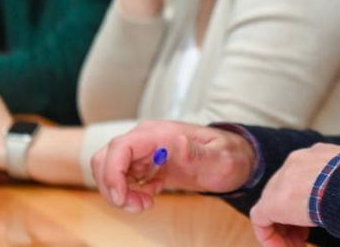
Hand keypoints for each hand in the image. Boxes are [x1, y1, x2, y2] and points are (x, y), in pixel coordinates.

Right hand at [92, 120, 255, 212]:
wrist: (232, 160)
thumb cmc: (228, 157)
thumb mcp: (218, 158)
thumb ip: (195, 152)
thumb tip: (174, 142)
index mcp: (160, 133)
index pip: (120, 147)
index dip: (112, 173)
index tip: (123, 198)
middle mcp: (147, 139)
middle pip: (107, 159)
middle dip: (112, 187)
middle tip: (137, 207)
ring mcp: (144, 151)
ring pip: (110, 169)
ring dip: (119, 192)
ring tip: (145, 204)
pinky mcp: (146, 164)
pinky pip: (122, 177)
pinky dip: (128, 192)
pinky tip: (150, 196)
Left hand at [249, 143, 339, 246]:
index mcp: (317, 155)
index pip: (303, 176)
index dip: (307, 199)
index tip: (318, 217)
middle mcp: (296, 162)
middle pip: (285, 189)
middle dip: (293, 214)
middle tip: (305, 235)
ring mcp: (282, 180)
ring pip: (272, 205)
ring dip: (283, 228)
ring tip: (297, 245)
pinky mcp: (272, 202)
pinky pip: (261, 220)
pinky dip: (269, 236)